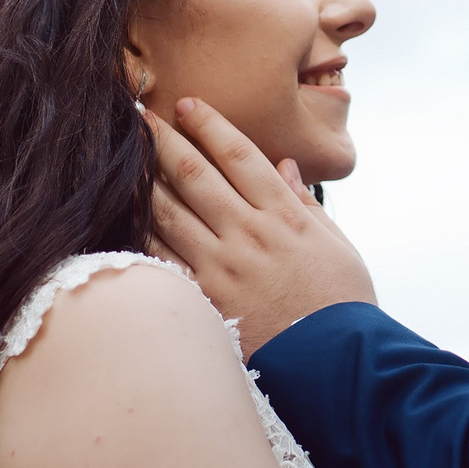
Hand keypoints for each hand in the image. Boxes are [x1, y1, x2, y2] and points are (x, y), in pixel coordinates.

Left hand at [146, 99, 376, 354]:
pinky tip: (126, 211)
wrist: (336, 363)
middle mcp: (250, 233)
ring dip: (144, 177)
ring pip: (171, 210)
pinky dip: (142, 231)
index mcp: (285, 214)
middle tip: (140, 114)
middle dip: (165, 139)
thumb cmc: (342, 305)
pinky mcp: (205, 298)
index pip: (240, 154)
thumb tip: (284, 165)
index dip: (209, 124)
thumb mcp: (337, 245)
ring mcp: (224, 266)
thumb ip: (305, 202)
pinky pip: (163, 258)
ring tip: (125, 154)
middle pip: (196, 174)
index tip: (186, 104)